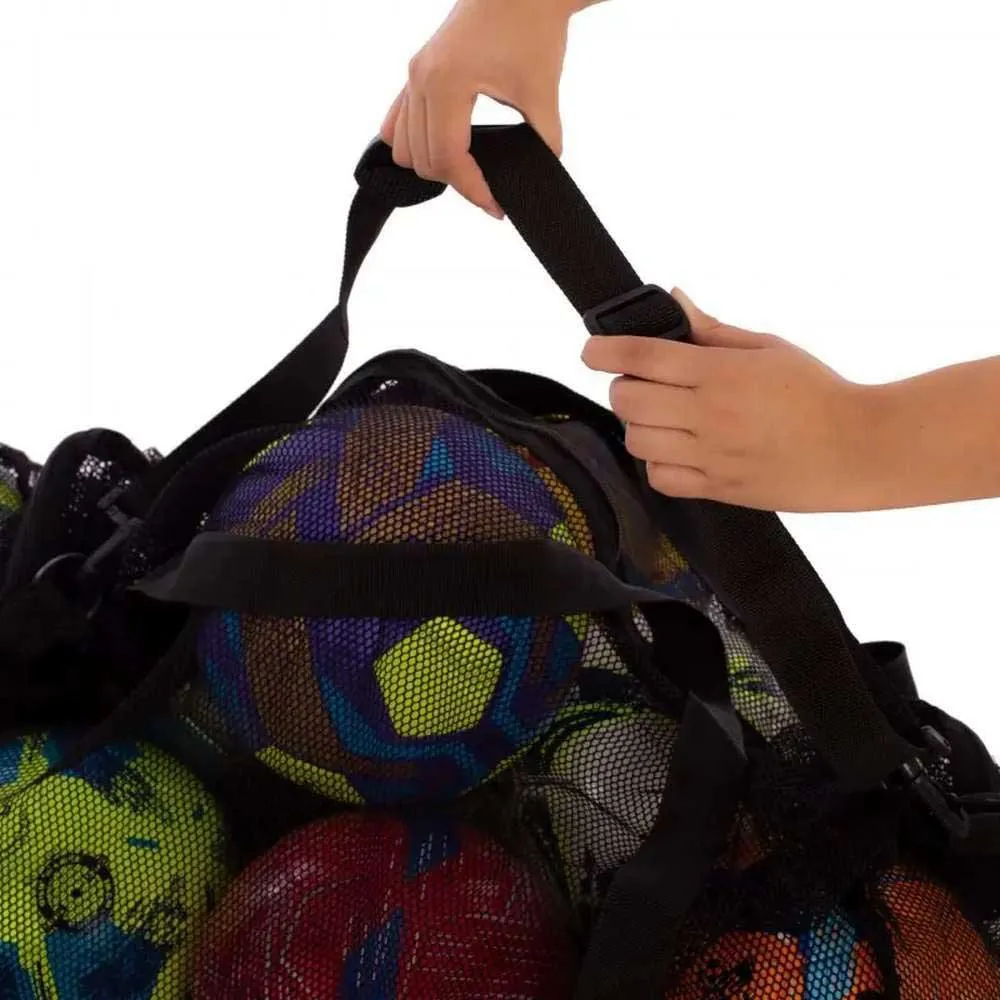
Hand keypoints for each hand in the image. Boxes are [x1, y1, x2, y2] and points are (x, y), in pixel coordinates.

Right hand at [380, 0, 585, 217]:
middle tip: (490, 192)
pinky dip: (415, 142)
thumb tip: (539, 173)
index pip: (447, 158)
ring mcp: (414, 73)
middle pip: (421, 159)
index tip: (497, 207)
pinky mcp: (417, 70)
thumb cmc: (532, 24)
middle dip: (456, 183)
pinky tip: (446, 149)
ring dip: (432, 165)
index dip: (473, 191)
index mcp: (447, 82)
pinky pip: (397, 120)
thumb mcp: (543, 91)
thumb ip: (543, 140)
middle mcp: (421, 78)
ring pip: (402, 145)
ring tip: (469, 172)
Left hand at [582, 289, 881, 512]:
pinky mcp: (717, 488)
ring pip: (637, 441)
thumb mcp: (768, 347)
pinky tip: (675, 449)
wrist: (857, 449)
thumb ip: (713, 330)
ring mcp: (711, 456)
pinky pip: (660, 478)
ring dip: (639, 424)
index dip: (605, 350)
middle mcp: (709, 415)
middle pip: (628, 400)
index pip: (643, 356)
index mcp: (721, 374)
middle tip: (642, 383)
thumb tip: (674, 300)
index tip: (590, 349)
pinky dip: (656, 462)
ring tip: (662, 416)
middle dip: (623, 386)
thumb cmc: (817, 392)